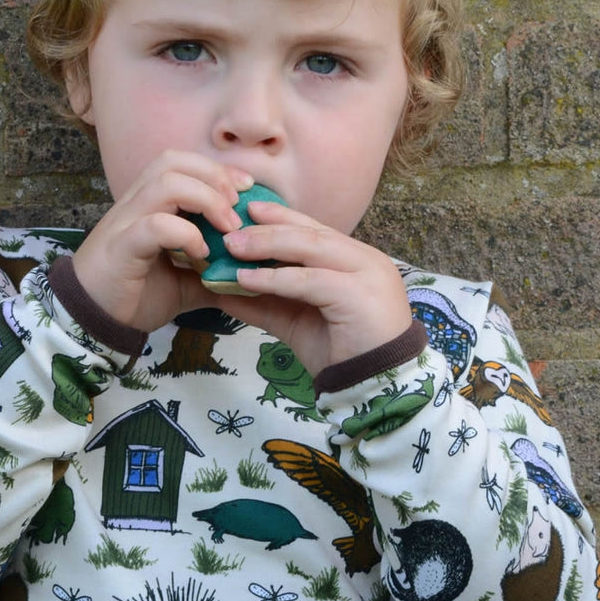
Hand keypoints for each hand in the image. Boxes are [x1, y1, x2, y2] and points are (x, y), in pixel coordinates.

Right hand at [70, 151, 252, 330]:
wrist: (91, 323)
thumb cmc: (134, 296)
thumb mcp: (184, 282)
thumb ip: (212, 272)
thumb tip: (249, 275)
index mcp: (148, 204)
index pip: (181, 162)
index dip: (216, 169)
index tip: (246, 189)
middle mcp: (134, 204)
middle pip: (173, 161)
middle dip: (214, 176)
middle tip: (238, 206)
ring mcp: (125, 223)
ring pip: (165, 184)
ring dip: (205, 199)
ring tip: (227, 227)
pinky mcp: (121, 248)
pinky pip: (155, 225)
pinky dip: (185, 233)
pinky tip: (201, 253)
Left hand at [212, 201, 412, 376]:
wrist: (376, 390)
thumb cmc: (340, 354)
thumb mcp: (296, 320)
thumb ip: (266, 302)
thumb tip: (223, 290)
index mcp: (357, 260)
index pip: (315, 230)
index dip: (281, 217)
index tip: (248, 209)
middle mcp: (366, 260)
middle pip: (311, 233)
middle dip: (268, 228)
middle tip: (230, 231)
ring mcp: (368, 274)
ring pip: (310, 248)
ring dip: (266, 246)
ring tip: (232, 249)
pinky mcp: (359, 295)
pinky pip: (309, 280)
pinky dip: (274, 278)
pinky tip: (246, 279)